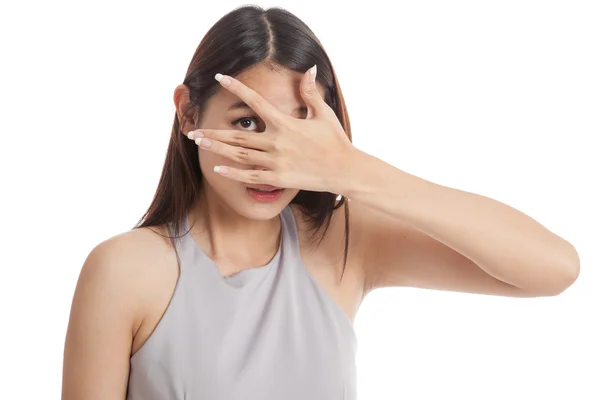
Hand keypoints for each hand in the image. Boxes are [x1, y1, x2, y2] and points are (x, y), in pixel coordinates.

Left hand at [186, 65, 355, 192]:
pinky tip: (218, 169)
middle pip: (238, 135)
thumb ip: (310, 93)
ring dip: (217, 148)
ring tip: (199, 144)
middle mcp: (277, 142)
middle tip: (193, 130)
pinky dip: (233, 173)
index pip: (256, 101)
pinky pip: (251, 176)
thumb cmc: (335, 141)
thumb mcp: (323, 114)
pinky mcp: (279, 178)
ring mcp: (276, 162)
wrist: (345, 169)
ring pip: (240, 155)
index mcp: (286, 123)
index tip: (220, 78)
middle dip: (214, 131)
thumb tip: (310, 70)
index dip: (237, 87)